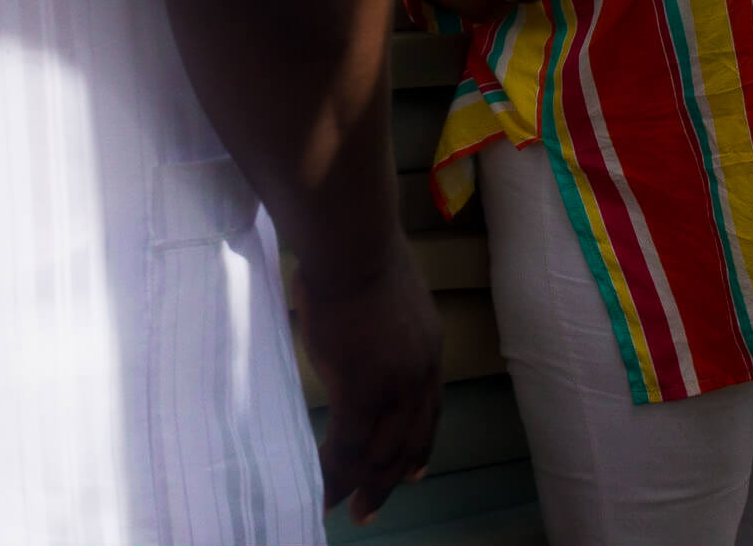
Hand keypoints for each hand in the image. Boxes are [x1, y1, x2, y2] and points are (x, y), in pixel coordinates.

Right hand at [298, 239, 441, 524]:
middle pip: (410, 441)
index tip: (415, 472)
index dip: (420, 446)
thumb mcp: (383, 295)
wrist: (352, 244)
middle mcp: (420, 375)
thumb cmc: (356, 254)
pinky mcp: (362, 392)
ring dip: (364, 486)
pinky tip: (323, 491)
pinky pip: (348, 447)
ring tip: (346, 509)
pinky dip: (335, 475)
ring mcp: (394, 387)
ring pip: (380, 452)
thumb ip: (377, 324)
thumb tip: (353, 327)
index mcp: (428, 350)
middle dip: (392, 478)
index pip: (430, 411)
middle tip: (372, 507)